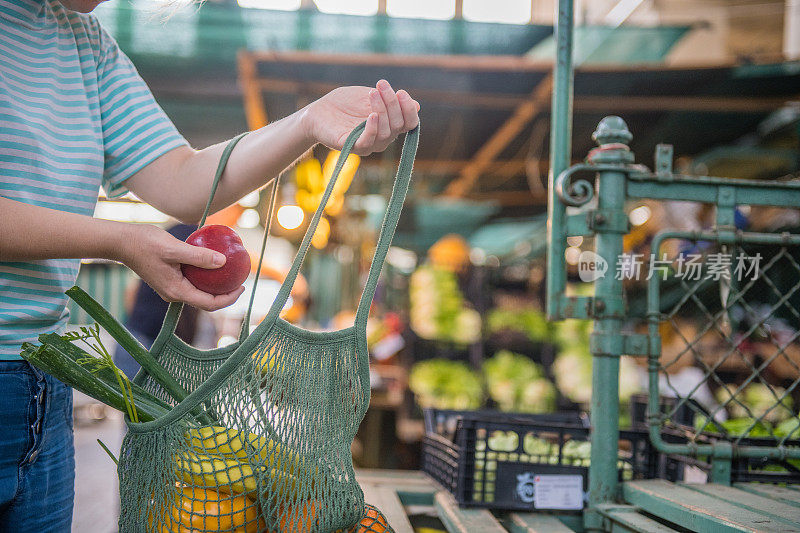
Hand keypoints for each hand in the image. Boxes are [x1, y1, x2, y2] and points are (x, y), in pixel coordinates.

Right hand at [118, 225, 244, 310]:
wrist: (121, 242)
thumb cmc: (145, 243)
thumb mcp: (174, 248)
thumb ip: (198, 256)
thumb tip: (223, 262)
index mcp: (176, 291)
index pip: (209, 304)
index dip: (229, 298)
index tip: (243, 287)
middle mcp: (174, 294)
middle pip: (206, 302)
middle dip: (226, 294)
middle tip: (240, 280)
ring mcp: (171, 288)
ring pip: (199, 293)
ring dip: (216, 287)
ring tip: (230, 274)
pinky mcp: (169, 279)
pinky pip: (192, 283)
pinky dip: (205, 278)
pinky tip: (212, 264)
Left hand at [302, 80, 419, 155]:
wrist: (317, 112)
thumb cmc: (344, 104)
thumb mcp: (369, 97)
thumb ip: (389, 101)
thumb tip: (417, 106)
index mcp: (388, 126)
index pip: (409, 123)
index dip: (408, 109)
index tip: (401, 92)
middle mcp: (381, 138)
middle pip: (398, 125)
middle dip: (392, 103)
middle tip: (381, 84)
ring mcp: (367, 144)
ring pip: (386, 133)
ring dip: (382, 110)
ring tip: (373, 92)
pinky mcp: (351, 147)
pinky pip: (367, 143)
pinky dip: (372, 129)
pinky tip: (372, 115)